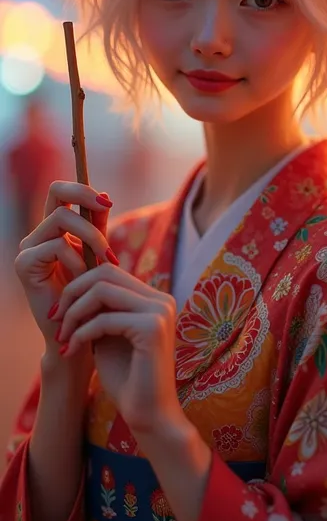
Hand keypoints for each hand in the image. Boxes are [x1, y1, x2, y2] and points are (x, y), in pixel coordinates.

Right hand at [14, 180, 116, 379]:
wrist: (79, 333)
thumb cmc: (91, 294)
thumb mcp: (97, 253)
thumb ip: (98, 226)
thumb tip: (104, 195)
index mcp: (54, 228)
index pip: (61, 190)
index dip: (83, 187)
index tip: (108, 202)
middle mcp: (38, 234)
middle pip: (56, 192)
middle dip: (85, 199)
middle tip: (108, 211)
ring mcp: (28, 247)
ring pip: (62, 220)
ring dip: (91, 237)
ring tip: (107, 260)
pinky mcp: (24, 264)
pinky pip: (56, 246)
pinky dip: (76, 259)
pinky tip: (84, 277)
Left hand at [50, 263, 181, 435]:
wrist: (149, 416)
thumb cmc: (127, 379)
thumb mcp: (108, 336)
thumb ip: (100, 310)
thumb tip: (75, 286)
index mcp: (154, 299)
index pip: (110, 272)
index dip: (79, 285)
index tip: (59, 312)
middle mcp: (161, 299)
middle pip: (106, 273)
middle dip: (73, 292)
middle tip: (56, 319)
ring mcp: (160, 311)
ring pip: (102, 290)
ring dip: (74, 313)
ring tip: (62, 336)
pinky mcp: (153, 328)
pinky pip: (104, 320)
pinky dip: (81, 333)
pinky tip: (71, 350)